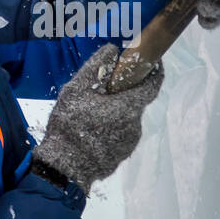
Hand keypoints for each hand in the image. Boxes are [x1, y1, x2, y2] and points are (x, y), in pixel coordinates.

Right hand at [30, 44, 164, 192]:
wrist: (64, 168)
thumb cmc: (69, 125)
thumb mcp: (76, 90)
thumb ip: (96, 67)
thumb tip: (112, 50)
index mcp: (128, 107)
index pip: (152, 85)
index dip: (155, 72)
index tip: (153, 62)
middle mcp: (135, 125)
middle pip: (134, 103)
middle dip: (122, 95)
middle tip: (100, 93)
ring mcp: (129, 142)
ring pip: (126, 120)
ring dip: (114, 114)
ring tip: (90, 116)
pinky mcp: (122, 155)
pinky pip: (120, 136)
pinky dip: (110, 130)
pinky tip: (91, 133)